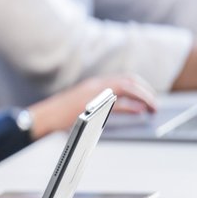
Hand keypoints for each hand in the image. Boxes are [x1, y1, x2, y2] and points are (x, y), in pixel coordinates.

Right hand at [26, 74, 156, 138]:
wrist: (42, 118)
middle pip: (129, 80)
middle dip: (146, 91)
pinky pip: (117, 102)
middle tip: (154, 103)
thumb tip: (126, 109)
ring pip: (127, 87)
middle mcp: (95, 85)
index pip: (124, 79)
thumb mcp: (84, 107)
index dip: (141, 86)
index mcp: (94, 85)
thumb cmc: (59, 116)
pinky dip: (132, 106)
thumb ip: (103, 106)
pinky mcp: (91, 104)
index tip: (149, 96)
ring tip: (153, 107)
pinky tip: (140, 111)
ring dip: (143, 96)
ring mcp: (93, 93)